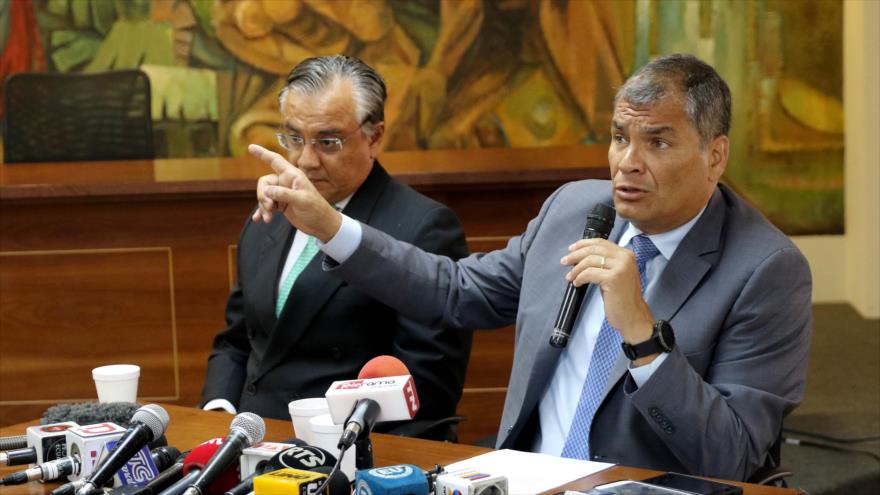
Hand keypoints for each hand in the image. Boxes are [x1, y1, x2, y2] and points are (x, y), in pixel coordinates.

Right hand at [248, 144, 341, 241]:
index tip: (251, 147)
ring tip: (268, 218)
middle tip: (269, 207)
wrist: (321, 225)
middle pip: (264, 182)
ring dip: (263, 206)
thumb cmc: (317, 210)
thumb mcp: (302, 201)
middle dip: (262, 195)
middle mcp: (286, 182)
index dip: (263, 153)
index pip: (275, 160)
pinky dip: (262, 212)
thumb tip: (267, 190)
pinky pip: (266, 205)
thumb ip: (284, 194)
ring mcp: (282, 194)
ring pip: (264, 195)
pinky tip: (258, 219)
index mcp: (293, 176)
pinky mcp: (281, 205)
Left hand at [562, 238, 654, 353]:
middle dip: (576, 254)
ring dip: (576, 269)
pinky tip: (577, 283)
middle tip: (565, 261)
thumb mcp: (616, 274)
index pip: (601, 242)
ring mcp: (620, 267)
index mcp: (626, 254)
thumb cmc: (622, 298)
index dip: (583, 244)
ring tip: (570, 276)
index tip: (571, 249)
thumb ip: (605, 263)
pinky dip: (580, 277)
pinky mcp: (613, 278)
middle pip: (594, 249)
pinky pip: (589, 273)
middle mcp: (625, 258)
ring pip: (590, 260)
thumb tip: (582, 256)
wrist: (633, 315)